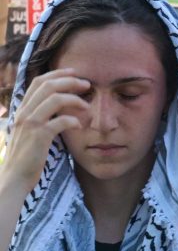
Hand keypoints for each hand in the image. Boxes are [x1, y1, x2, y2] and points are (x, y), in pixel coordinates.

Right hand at [4, 69, 89, 196]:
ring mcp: (31, 124)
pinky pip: (60, 121)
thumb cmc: (27, 155)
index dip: (58, 74)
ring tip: (87, 106)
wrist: (16, 177)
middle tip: (87, 85)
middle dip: (70, 81)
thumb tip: (58, 106)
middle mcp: (24, 113)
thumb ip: (40, 116)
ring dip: (75, 99)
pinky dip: (74, 120)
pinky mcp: (39, 136)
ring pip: (55, 99)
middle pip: (48, 85)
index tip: (75, 73)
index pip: (39, 82)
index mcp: (23, 109)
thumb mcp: (31, 131)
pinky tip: (79, 126)